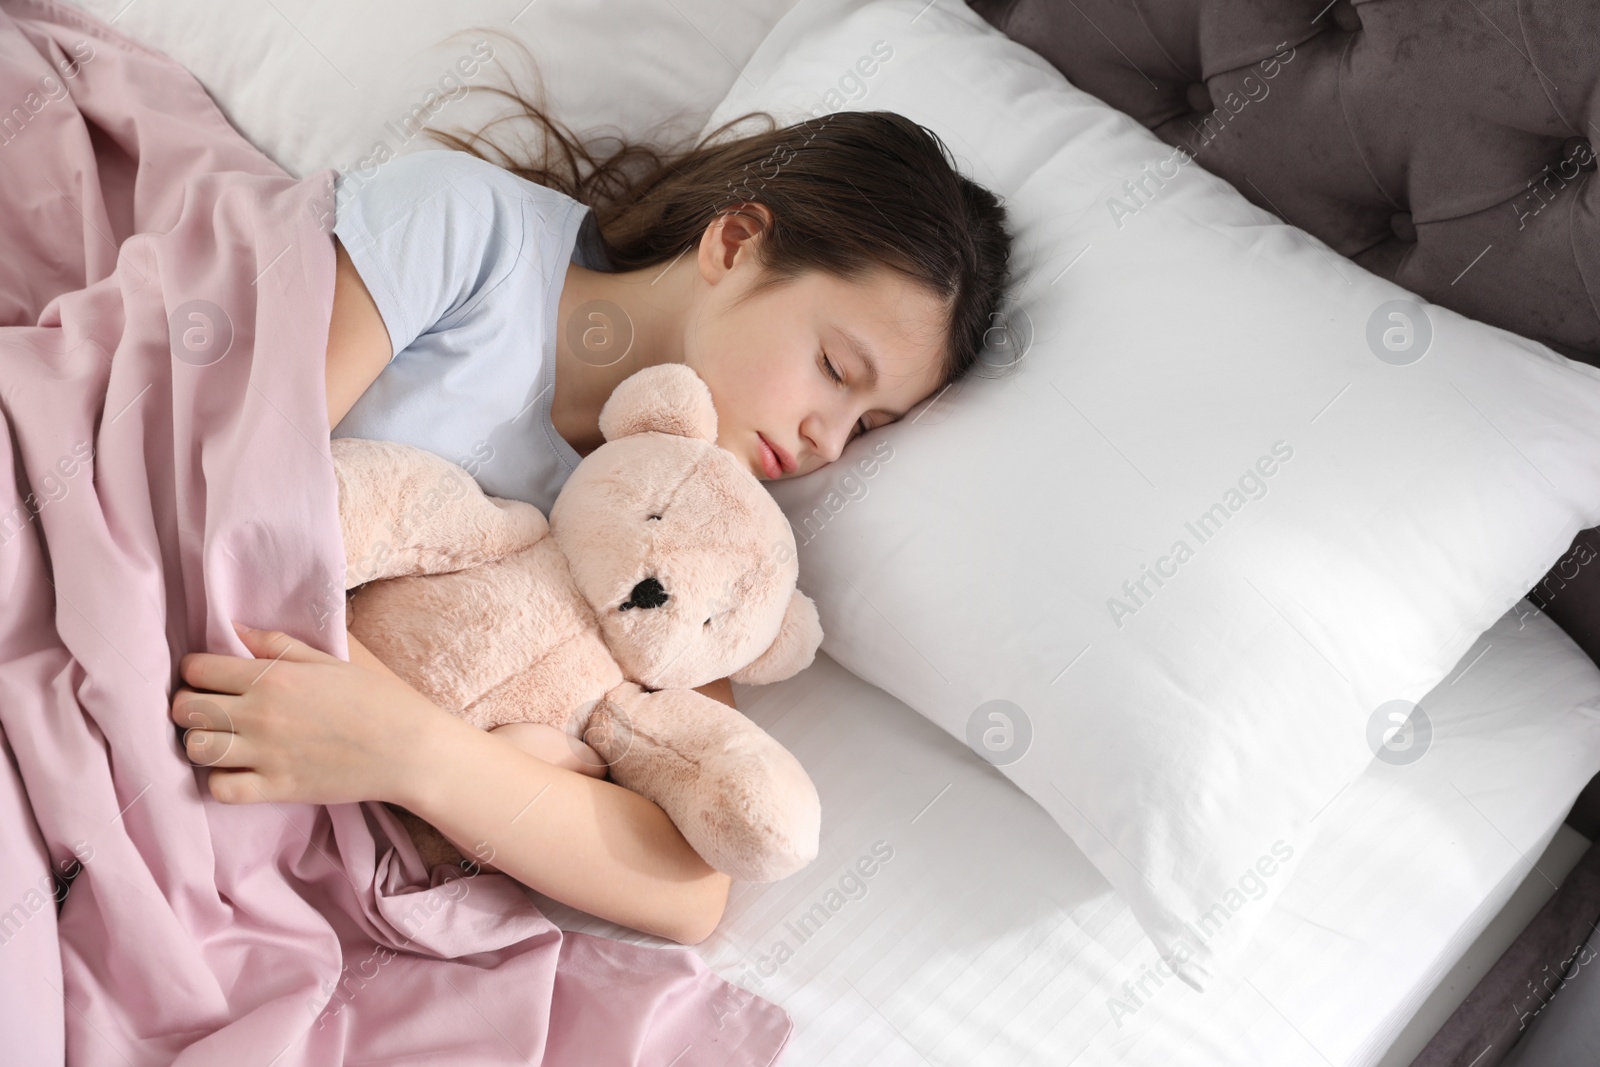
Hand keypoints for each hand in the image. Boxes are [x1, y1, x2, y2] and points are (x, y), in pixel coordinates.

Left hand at [169, 621, 448, 805]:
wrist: (409, 748)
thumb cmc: (375, 698)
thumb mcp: (330, 660)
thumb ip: (277, 644)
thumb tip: (234, 630)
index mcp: (272, 678)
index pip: (197, 669)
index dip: (196, 670)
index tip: (209, 676)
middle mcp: (260, 715)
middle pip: (185, 710)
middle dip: (188, 706)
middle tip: (210, 708)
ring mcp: (266, 755)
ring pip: (195, 750)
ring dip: (202, 743)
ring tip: (222, 740)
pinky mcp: (276, 789)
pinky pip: (220, 789)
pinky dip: (221, 781)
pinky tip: (237, 770)